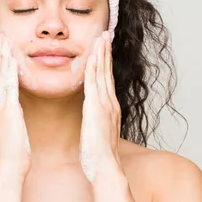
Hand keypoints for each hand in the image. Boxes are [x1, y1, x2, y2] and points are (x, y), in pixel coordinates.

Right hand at [0, 33, 31, 180]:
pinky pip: (7, 87)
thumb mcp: (8, 132)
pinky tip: (11, 59)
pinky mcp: (5, 113)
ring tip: (4, 40)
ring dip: (2, 57)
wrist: (6, 170)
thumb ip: (8, 118)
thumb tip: (13, 110)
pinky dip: (8, 72)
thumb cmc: (10, 156)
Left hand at [79, 31, 122, 182]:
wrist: (104, 168)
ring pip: (103, 74)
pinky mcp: (97, 110)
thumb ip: (96, 121)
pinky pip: (95, 85)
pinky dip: (94, 70)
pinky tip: (92, 58)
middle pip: (108, 72)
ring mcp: (105, 106)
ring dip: (102, 55)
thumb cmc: (98, 155)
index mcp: (108, 108)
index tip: (104, 48)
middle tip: (105, 33)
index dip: (105, 62)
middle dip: (106, 52)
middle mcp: (109, 103)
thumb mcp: (97, 133)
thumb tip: (92, 118)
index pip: (106, 80)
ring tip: (101, 37)